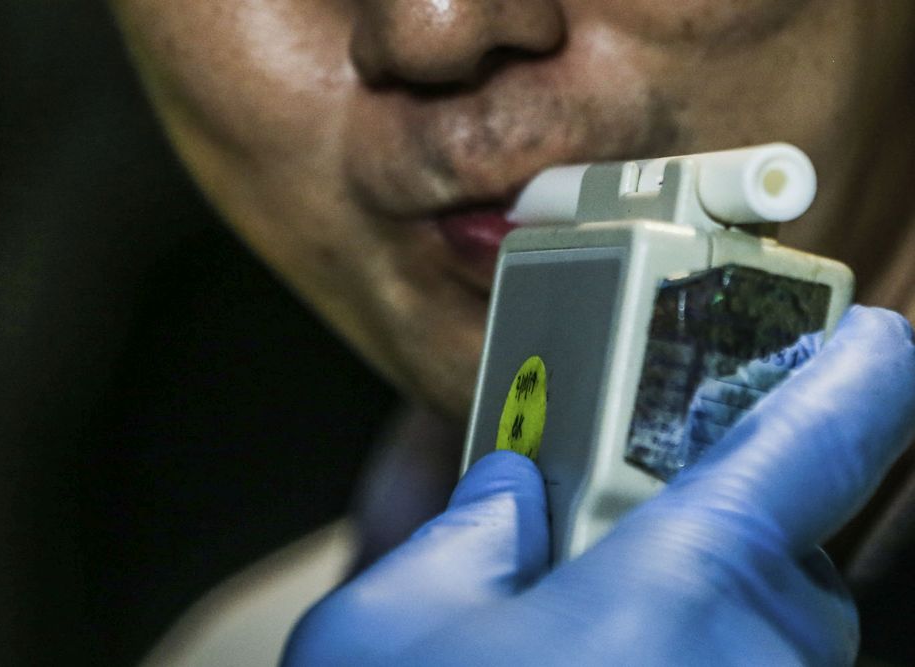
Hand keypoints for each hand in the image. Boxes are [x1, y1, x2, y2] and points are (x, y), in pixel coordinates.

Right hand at [282, 306, 914, 665]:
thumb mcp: (387, 628)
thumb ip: (457, 531)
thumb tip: (503, 491)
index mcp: (683, 586)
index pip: (823, 436)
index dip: (855, 368)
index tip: (867, 336)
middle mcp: (762, 665)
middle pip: (771, 552)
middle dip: (689, 533)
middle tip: (591, 544)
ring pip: (756, 639)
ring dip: (680, 623)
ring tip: (571, 647)